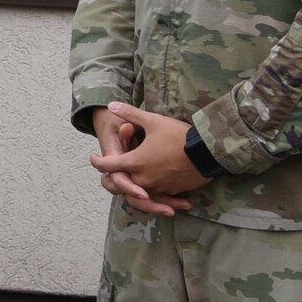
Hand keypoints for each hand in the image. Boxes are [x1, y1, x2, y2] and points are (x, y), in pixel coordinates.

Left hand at [90, 103, 206, 213]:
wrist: (208, 152)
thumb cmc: (179, 135)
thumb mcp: (153, 121)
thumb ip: (130, 114)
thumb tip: (111, 105)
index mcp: (134, 162)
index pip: (106, 166)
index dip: (96, 162)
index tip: (93, 157)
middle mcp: (143, 178)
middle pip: (118, 184)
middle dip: (111, 177)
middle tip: (109, 171)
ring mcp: (157, 187)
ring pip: (136, 193)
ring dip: (130, 187)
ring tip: (128, 179)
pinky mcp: (171, 191)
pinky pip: (155, 196)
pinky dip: (150, 192)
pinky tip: (150, 186)